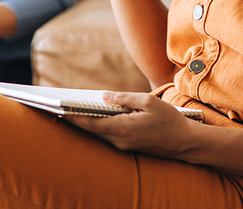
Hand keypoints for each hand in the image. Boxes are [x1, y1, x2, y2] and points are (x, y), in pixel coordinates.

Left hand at [65, 91, 195, 156]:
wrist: (184, 142)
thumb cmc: (169, 120)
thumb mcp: (148, 101)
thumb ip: (124, 98)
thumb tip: (105, 96)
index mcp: (122, 127)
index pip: (90, 123)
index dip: (73, 117)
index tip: (59, 110)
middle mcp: (119, 139)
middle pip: (91, 129)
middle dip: (75, 119)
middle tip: (59, 109)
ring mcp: (124, 145)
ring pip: (100, 133)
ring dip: (87, 123)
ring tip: (73, 111)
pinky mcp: (129, 146)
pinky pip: (110, 135)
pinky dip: (100, 126)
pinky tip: (97, 117)